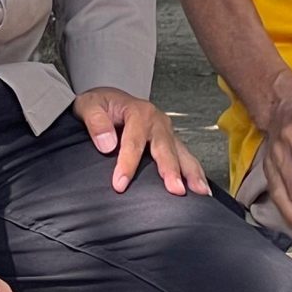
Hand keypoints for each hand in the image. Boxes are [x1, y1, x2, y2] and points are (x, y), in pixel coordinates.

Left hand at [74, 87, 206, 196]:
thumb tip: (107, 144)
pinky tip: (201, 188)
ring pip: (182, 153)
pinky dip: (195, 172)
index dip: (127, 164)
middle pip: (165, 148)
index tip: (120, 184)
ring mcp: (166, 132)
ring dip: (191, 173)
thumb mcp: (89, 106)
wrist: (110, 100)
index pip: (134, 142)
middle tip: (176, 190)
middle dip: (171, 170)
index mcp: (138, 112)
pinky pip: (185, 157)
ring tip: (200, 191)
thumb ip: (96, 122)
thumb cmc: (101, 105)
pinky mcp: (171, 141)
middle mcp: (157, 121)